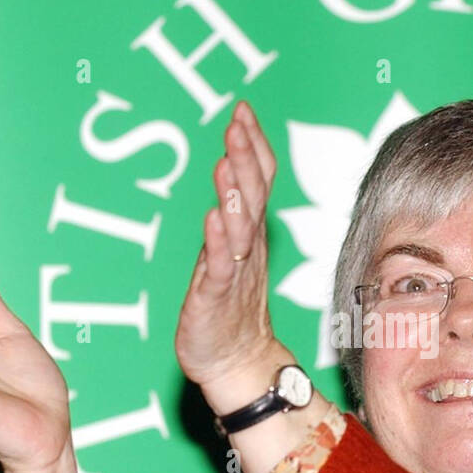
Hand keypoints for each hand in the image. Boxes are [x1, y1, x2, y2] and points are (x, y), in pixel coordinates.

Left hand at [175, 100, 284, 406]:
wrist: (234, 362)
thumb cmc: (230, 308)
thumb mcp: (232, 252)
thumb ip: (233, 213)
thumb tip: (232, 168)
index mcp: (250, 233)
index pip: (258, 180)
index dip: (252, 145)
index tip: (242, 110)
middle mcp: (247, 248)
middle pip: (252, 195)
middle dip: (245, 157)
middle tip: (238, 122)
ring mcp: (235, 272)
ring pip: (240, 227)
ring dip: (234, 194)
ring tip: (227, 161)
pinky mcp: (218, 298)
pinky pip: (222, 268)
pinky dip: (219, 243)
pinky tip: (214, 220)